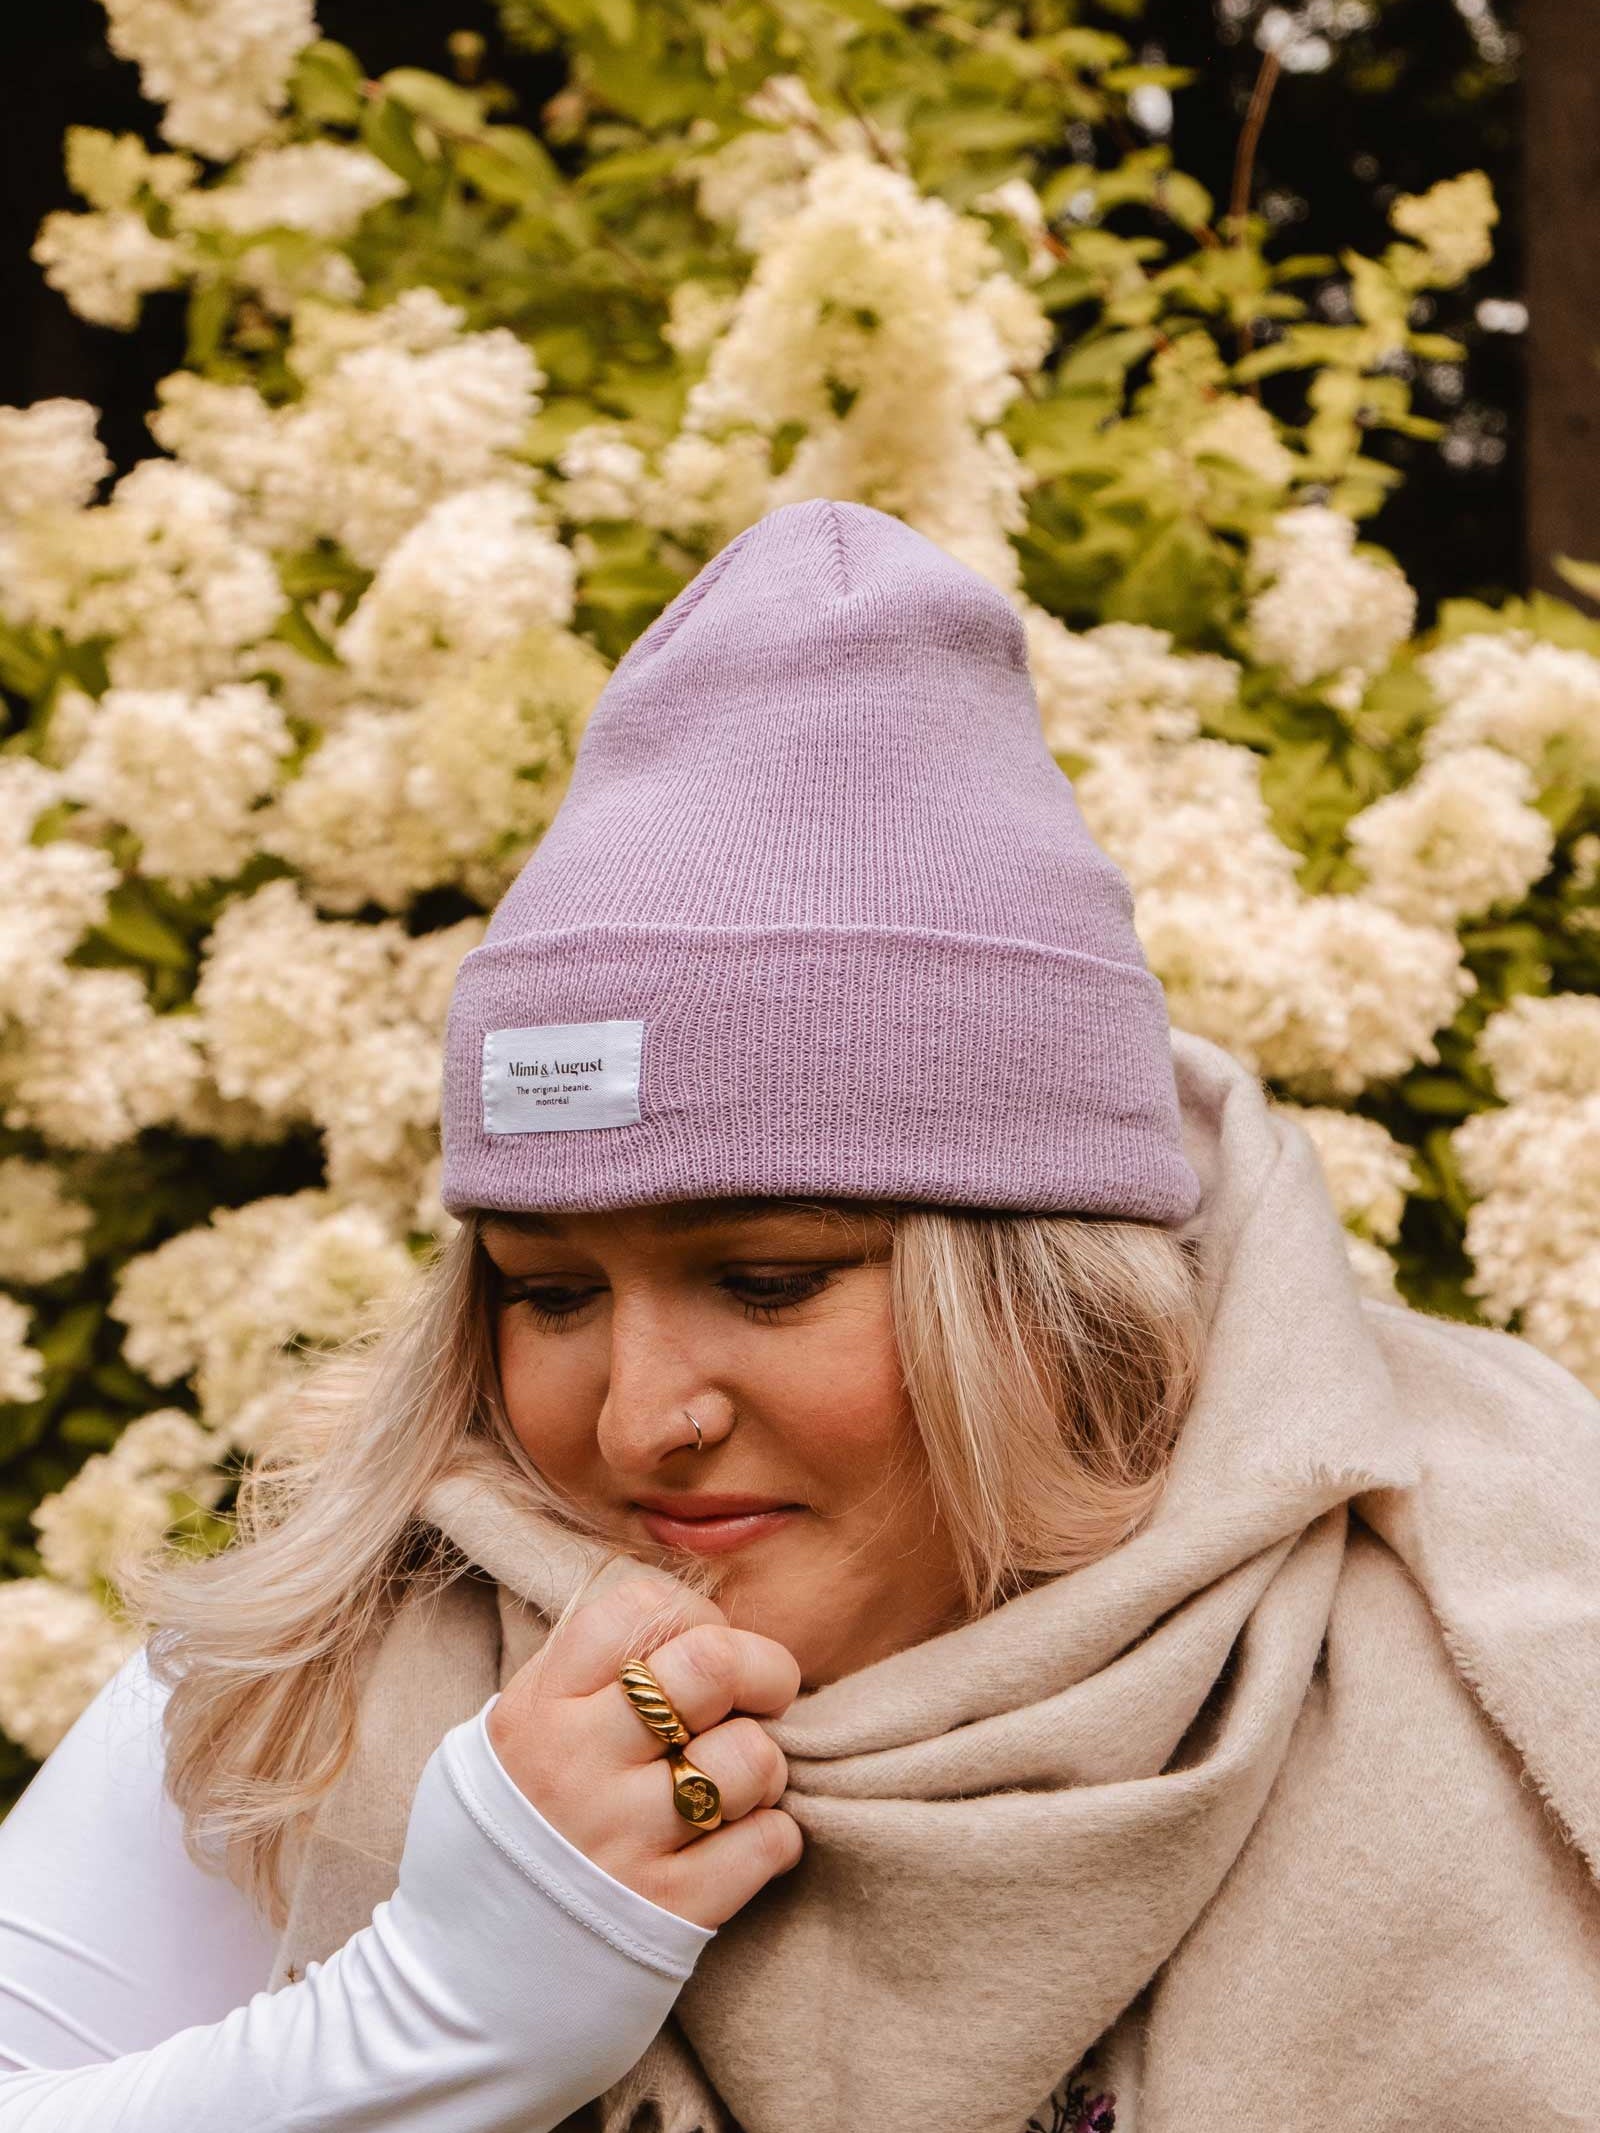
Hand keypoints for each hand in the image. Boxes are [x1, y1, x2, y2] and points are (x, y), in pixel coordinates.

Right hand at [486, 1575, 803, 1928]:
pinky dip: (774, 1837)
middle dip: (762, 1670)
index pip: (641, 1610)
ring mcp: (623, 1839)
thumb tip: (679, 1627)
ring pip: (751, 1755)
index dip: (692, 1617)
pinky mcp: (669, 1911)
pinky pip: (769, 1841)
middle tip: (761, 1698)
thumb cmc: (505, 1845)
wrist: (459, 1991)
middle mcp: (577, 1764)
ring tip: (735, 1787)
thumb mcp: (509, 1739)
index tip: (696, 1649)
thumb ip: (581, 1681)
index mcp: (537, 1710)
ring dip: (764, 1767)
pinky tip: (740, 1843)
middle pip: (712, 1665)